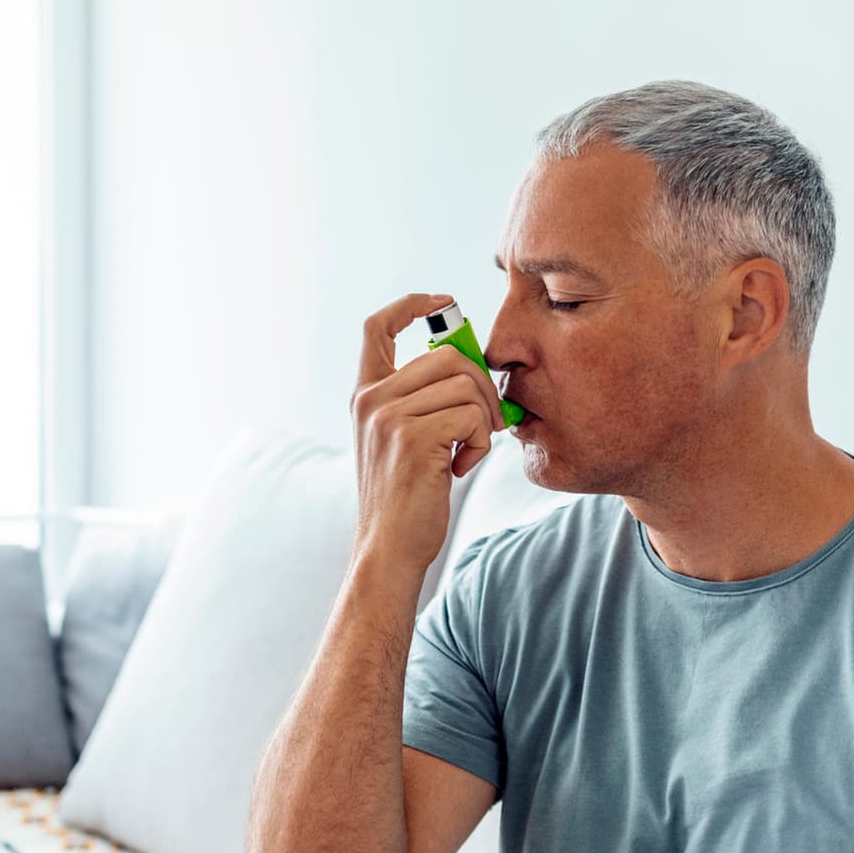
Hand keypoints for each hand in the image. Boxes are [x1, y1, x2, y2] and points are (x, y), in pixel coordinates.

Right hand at [350, 293, 506, 573]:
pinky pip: (471, 414)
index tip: (444, 303)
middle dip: (482, 384)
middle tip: (488, 422)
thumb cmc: (406, 500)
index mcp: (366, 395)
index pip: (377, 327)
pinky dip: (481, 441)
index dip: (411, 305)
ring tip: (469, 451)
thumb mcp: (402, 440)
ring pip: (465, 383)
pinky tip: (462, 466)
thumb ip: (422, 402)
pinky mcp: (412, 437)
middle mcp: (371, 399)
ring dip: (483, 418)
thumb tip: (473, 370)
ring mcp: (388, 416)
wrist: (389, 549)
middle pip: (447, 355)